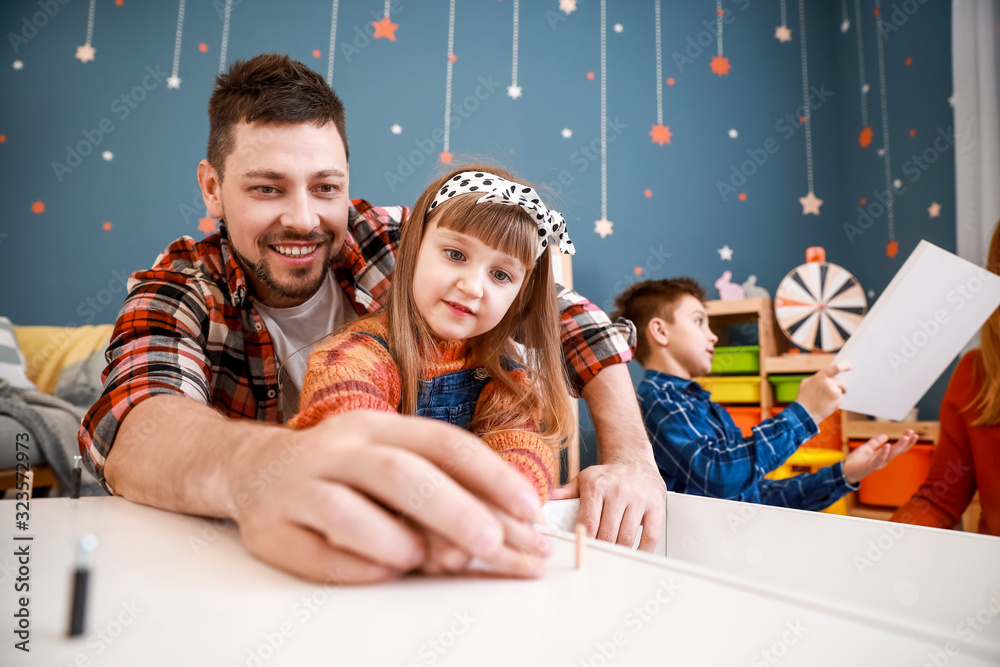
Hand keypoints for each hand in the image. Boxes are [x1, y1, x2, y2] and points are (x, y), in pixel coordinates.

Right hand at [233, 410, 542, 583]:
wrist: (252, 470)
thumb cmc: (343, 470)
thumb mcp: (390, 459)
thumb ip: (441, 490)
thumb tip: (502, 534)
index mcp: (376, 426)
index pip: (441, 442)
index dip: (490, 474)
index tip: (529, 509)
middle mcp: (336, 448)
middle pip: (398, 473)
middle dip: (453, 509)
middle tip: (491, 543)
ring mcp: (299, 488)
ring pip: (348, 513)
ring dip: (398, 542)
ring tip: (428, 561)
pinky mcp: (272, 531)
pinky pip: (319, 556)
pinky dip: (360, 568)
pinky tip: (385, 571)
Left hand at [571, 363, 665, 552]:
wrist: (635, 461)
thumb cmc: (608, 475)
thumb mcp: (585, 478)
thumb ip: (566, 492)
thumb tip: (548, 498)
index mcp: (597, 486)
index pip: (589, 522)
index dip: (585, 541)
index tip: (581, 552)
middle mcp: (618, 491)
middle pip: (607, 534)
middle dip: (600, 550)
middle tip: (595, 559)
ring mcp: (639, 499)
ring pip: (627, 537)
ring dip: (618, 552)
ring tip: (611, 556)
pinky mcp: (655, 507)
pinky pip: (650, 536)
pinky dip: (642, 551)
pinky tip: (634, 554)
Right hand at [795, 361, 849, 422]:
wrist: (806, 413)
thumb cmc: (804, 398)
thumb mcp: (805, 383)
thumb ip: (816, 378)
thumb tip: (825, 377)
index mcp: (821, 377)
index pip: (836, 368)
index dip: (844, 366)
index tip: (849, 366)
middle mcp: (829, 383)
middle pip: (840, 381)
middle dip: (840, 385)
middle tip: (839, 390)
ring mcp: (834, 392)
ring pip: (839, 390)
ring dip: (835, 394)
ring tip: (825, 400)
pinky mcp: (838, 400)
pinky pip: (839, 398)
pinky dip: (835, 401)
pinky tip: (826, 404)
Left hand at [843, 429, 917, 484]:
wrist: (846, 471)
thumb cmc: (856, 461)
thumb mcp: (867, 448)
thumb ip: (875, 442)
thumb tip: (885, 435)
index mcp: (883, 455)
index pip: (898, 448)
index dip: (906, 442)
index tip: (913, 433)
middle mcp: (883, 460)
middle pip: (898, 450)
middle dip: (906, 442)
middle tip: (913, 434)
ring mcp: (878, 463)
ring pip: (891, 454)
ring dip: (899, 446)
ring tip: (905, 438)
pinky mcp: (870, 466)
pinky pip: (879, 459)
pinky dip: (884, 453)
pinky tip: (888, 446)